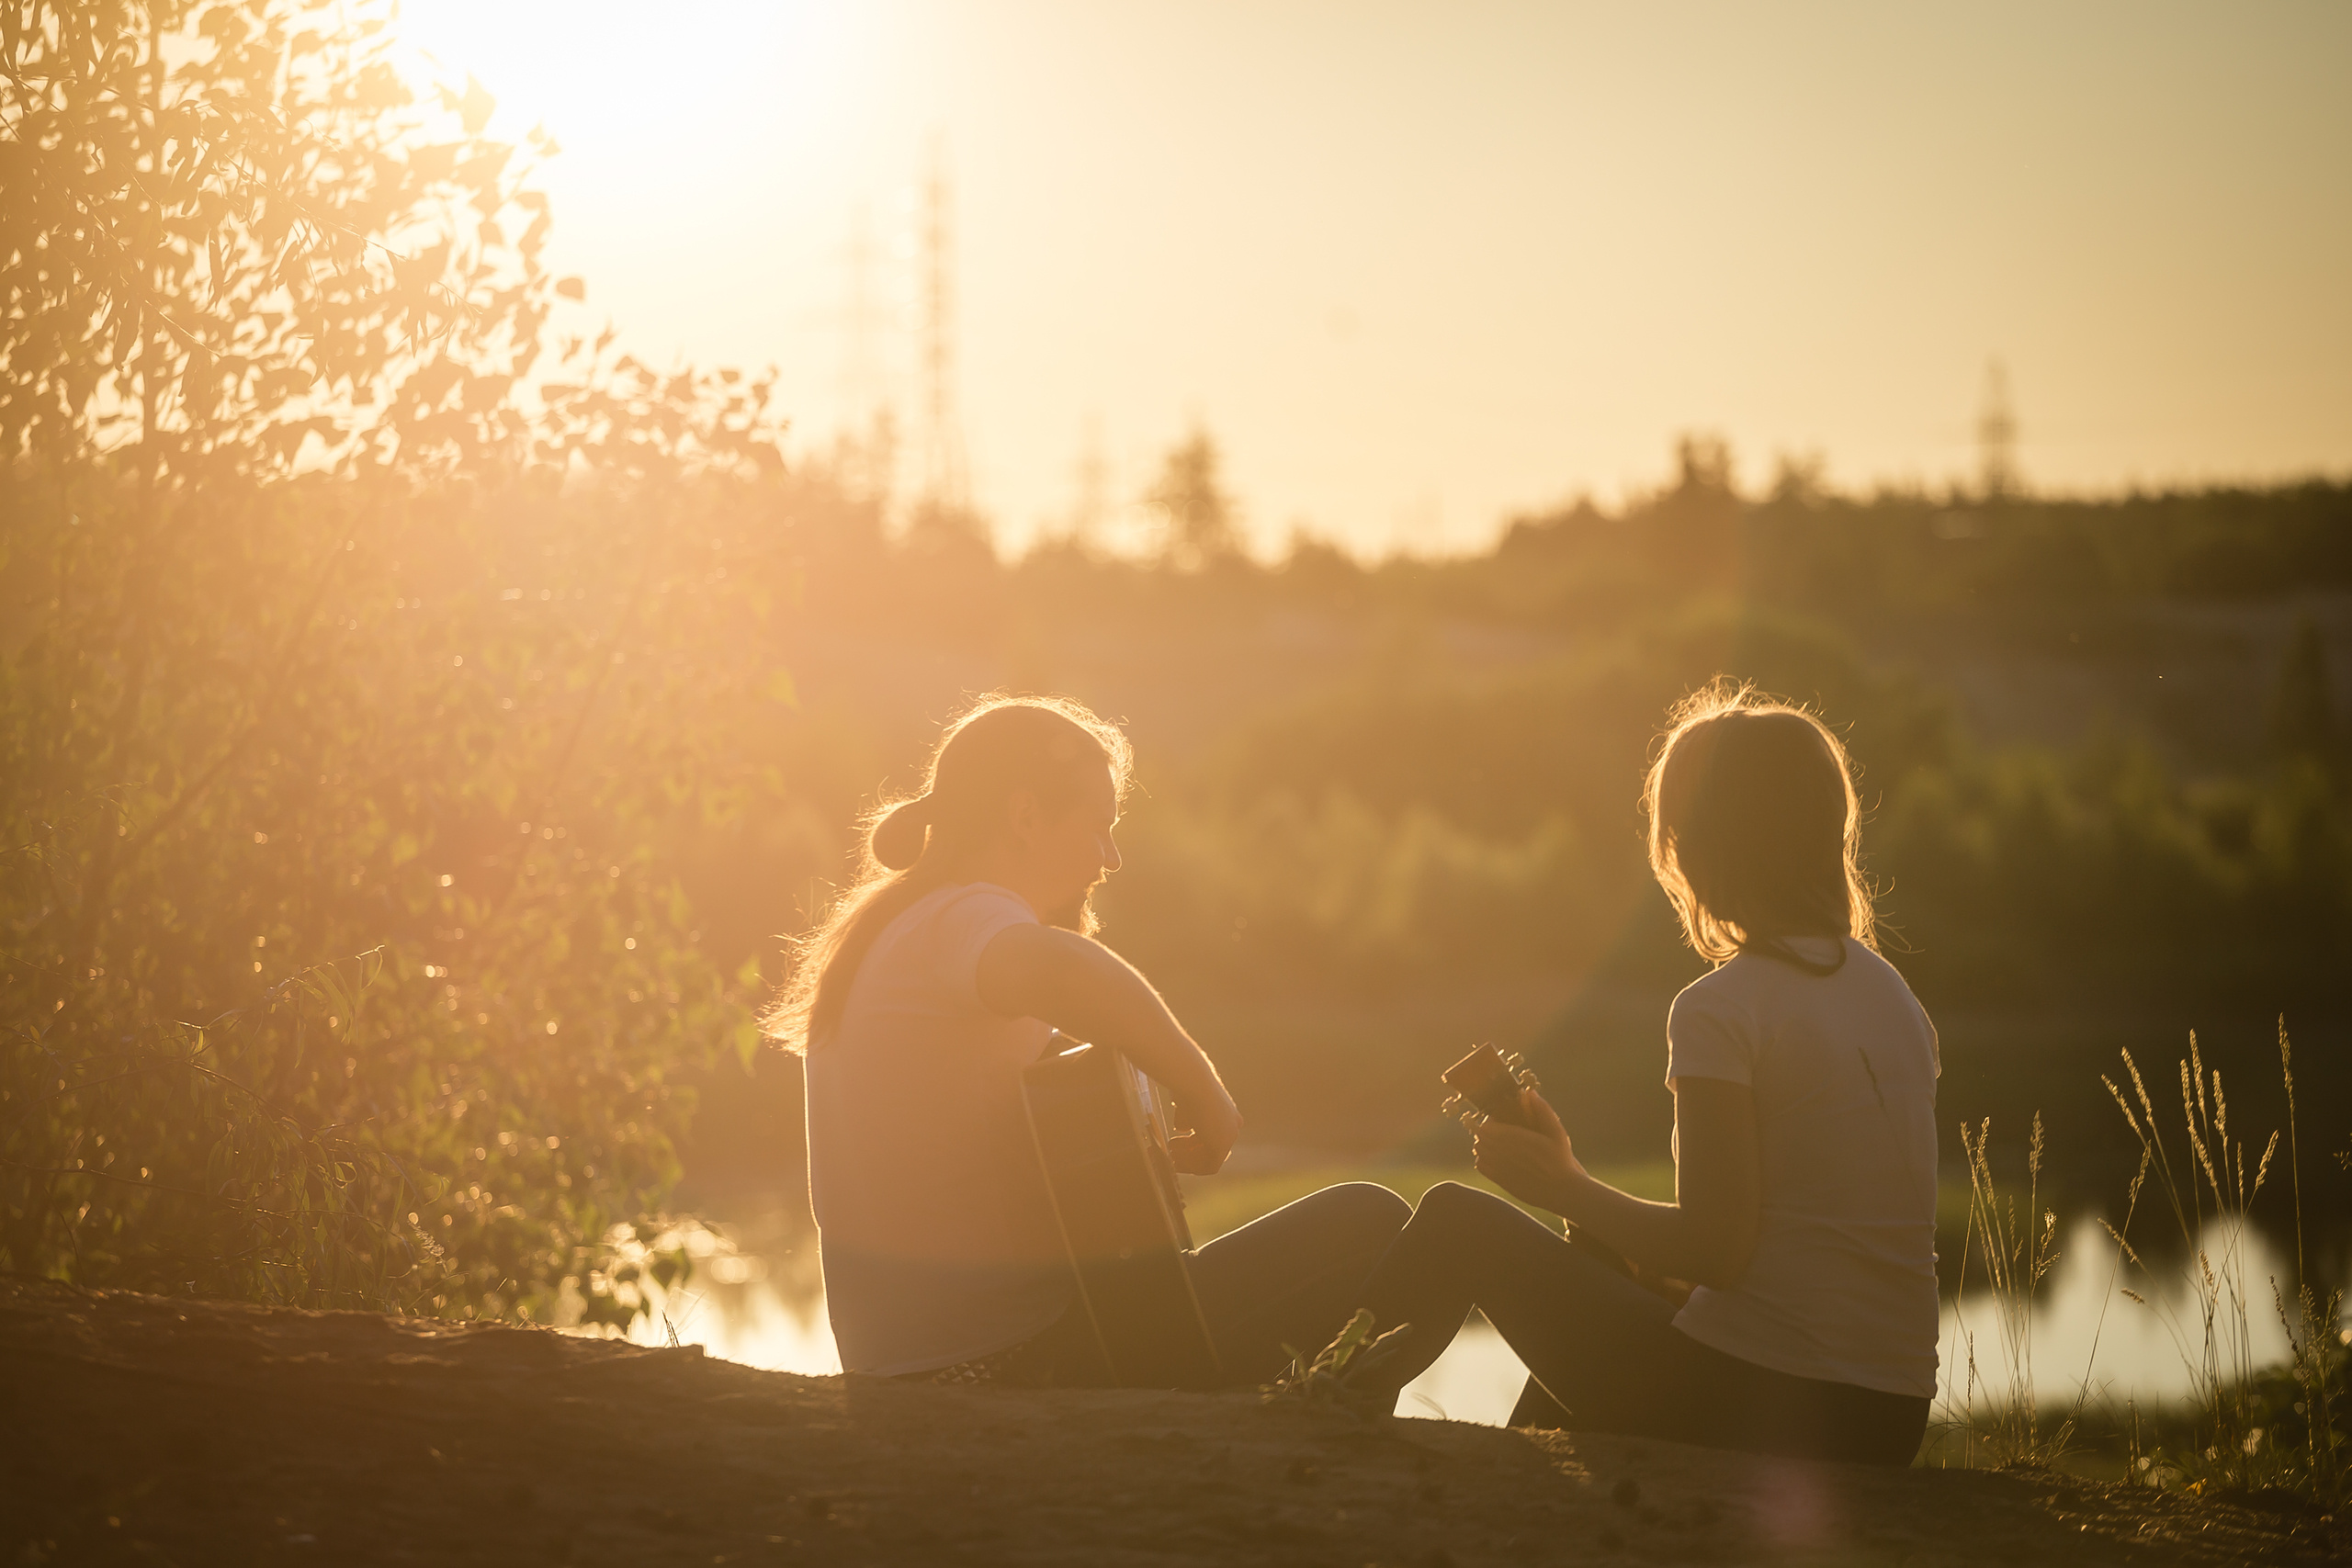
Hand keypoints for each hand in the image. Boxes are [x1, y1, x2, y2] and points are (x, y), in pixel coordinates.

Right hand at [1167, 1083, 1241, 1175]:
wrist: (1193, 1083)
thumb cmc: (1187, 1086)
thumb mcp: (1188, 1103)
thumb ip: (1188, 1118)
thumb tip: (1183, 1128)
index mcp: (1227, 1113)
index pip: (1211, 1136)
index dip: (1192, 1144)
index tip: (1174, 1145)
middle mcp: (1232, 1124)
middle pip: (1212, 1148)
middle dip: (1189, 1153)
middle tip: (1171, 1152)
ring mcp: (1230, 1135)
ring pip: (1211, 1159)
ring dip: (1189, 1161)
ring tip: (1171, 1154)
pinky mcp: (1223, 1145)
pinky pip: (1210, 1167)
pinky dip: (1193, 1166)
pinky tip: (1177, 1159)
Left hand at [1470, 1086, 1586, 1212]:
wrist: (1561, 1191)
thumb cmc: (1560, 1159)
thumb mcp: (1556, 1132)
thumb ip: (1542, 1110)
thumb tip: (1529, 1092)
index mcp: (1516, 1140)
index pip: (1486, 1126)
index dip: (1491, 1120)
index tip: (1500, 1120)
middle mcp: (1504, 1154)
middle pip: (1480, 1137)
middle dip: (1487, 1131)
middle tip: (1499, 1130)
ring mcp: (1500, 1168)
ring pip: (1479, 1150)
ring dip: (1484, 1144)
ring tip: (1498, 1142)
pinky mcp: (1500, 1181)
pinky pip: (1480, 1166)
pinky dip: (1483, 1159)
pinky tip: (1497, 1157)